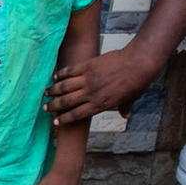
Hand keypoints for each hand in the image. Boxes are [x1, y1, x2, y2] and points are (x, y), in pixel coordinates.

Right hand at [44, 47, 158, 126]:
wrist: (139, 62)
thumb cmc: (138, 81)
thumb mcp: (132, 98)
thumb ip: (124, 107)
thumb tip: (125, 115)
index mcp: (101, 104)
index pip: (77, 114)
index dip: (64, 119)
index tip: (56, 122)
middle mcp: (91, 93)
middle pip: (66, 102)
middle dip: (54, 106)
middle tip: (45, 107)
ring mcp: (88, 79)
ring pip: (64, 87)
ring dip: (53, 90)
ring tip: (45, 93)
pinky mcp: (88, 66)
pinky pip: (70, 71)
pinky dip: (61, 74)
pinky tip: (55, 77)